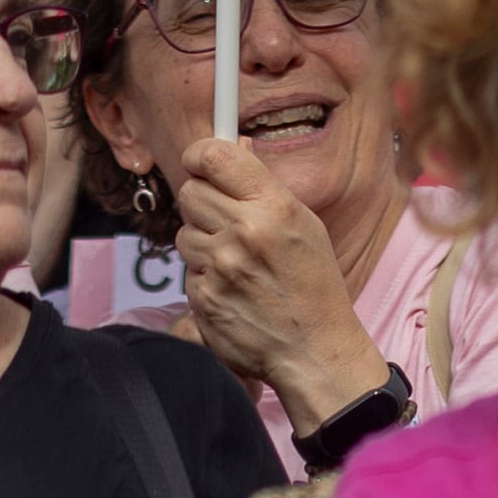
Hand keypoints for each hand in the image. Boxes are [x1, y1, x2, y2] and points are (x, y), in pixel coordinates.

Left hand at [170, 136, 381, 426]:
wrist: (314, 351)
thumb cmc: (314, 285)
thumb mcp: (304, 224)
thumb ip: (263, 185)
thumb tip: (235, 146)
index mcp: (274, 207)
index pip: (214, 156)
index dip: (198, 154)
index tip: (199, 161)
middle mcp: (245, 232)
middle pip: (189, 191)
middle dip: (202, 202)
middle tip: (223, 219)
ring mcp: (221, 268)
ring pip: (183, 233)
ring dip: (202, 244)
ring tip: (235, 262)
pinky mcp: (204, 298)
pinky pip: (188, 272)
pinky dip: (204, 278)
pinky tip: (231, 289)